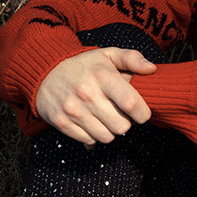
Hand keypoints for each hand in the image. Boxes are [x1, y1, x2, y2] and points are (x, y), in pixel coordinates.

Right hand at [34, 47, 155, 145]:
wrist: (45, 72)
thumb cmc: (84, 65)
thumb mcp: (108, 55)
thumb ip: (132, 59)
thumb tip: (151, 69)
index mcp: (102, 76)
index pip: (131, 103)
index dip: (143, 114)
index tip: (141, 113)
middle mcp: (87, 94)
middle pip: (121, 126)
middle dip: (126, 123)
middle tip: (120, 113)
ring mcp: (72, 110)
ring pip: (106, 137)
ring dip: (110, 131)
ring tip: (105, 117)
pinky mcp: (61, 122)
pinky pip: (88, 141)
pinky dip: (93, 136)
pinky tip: (91, 122)